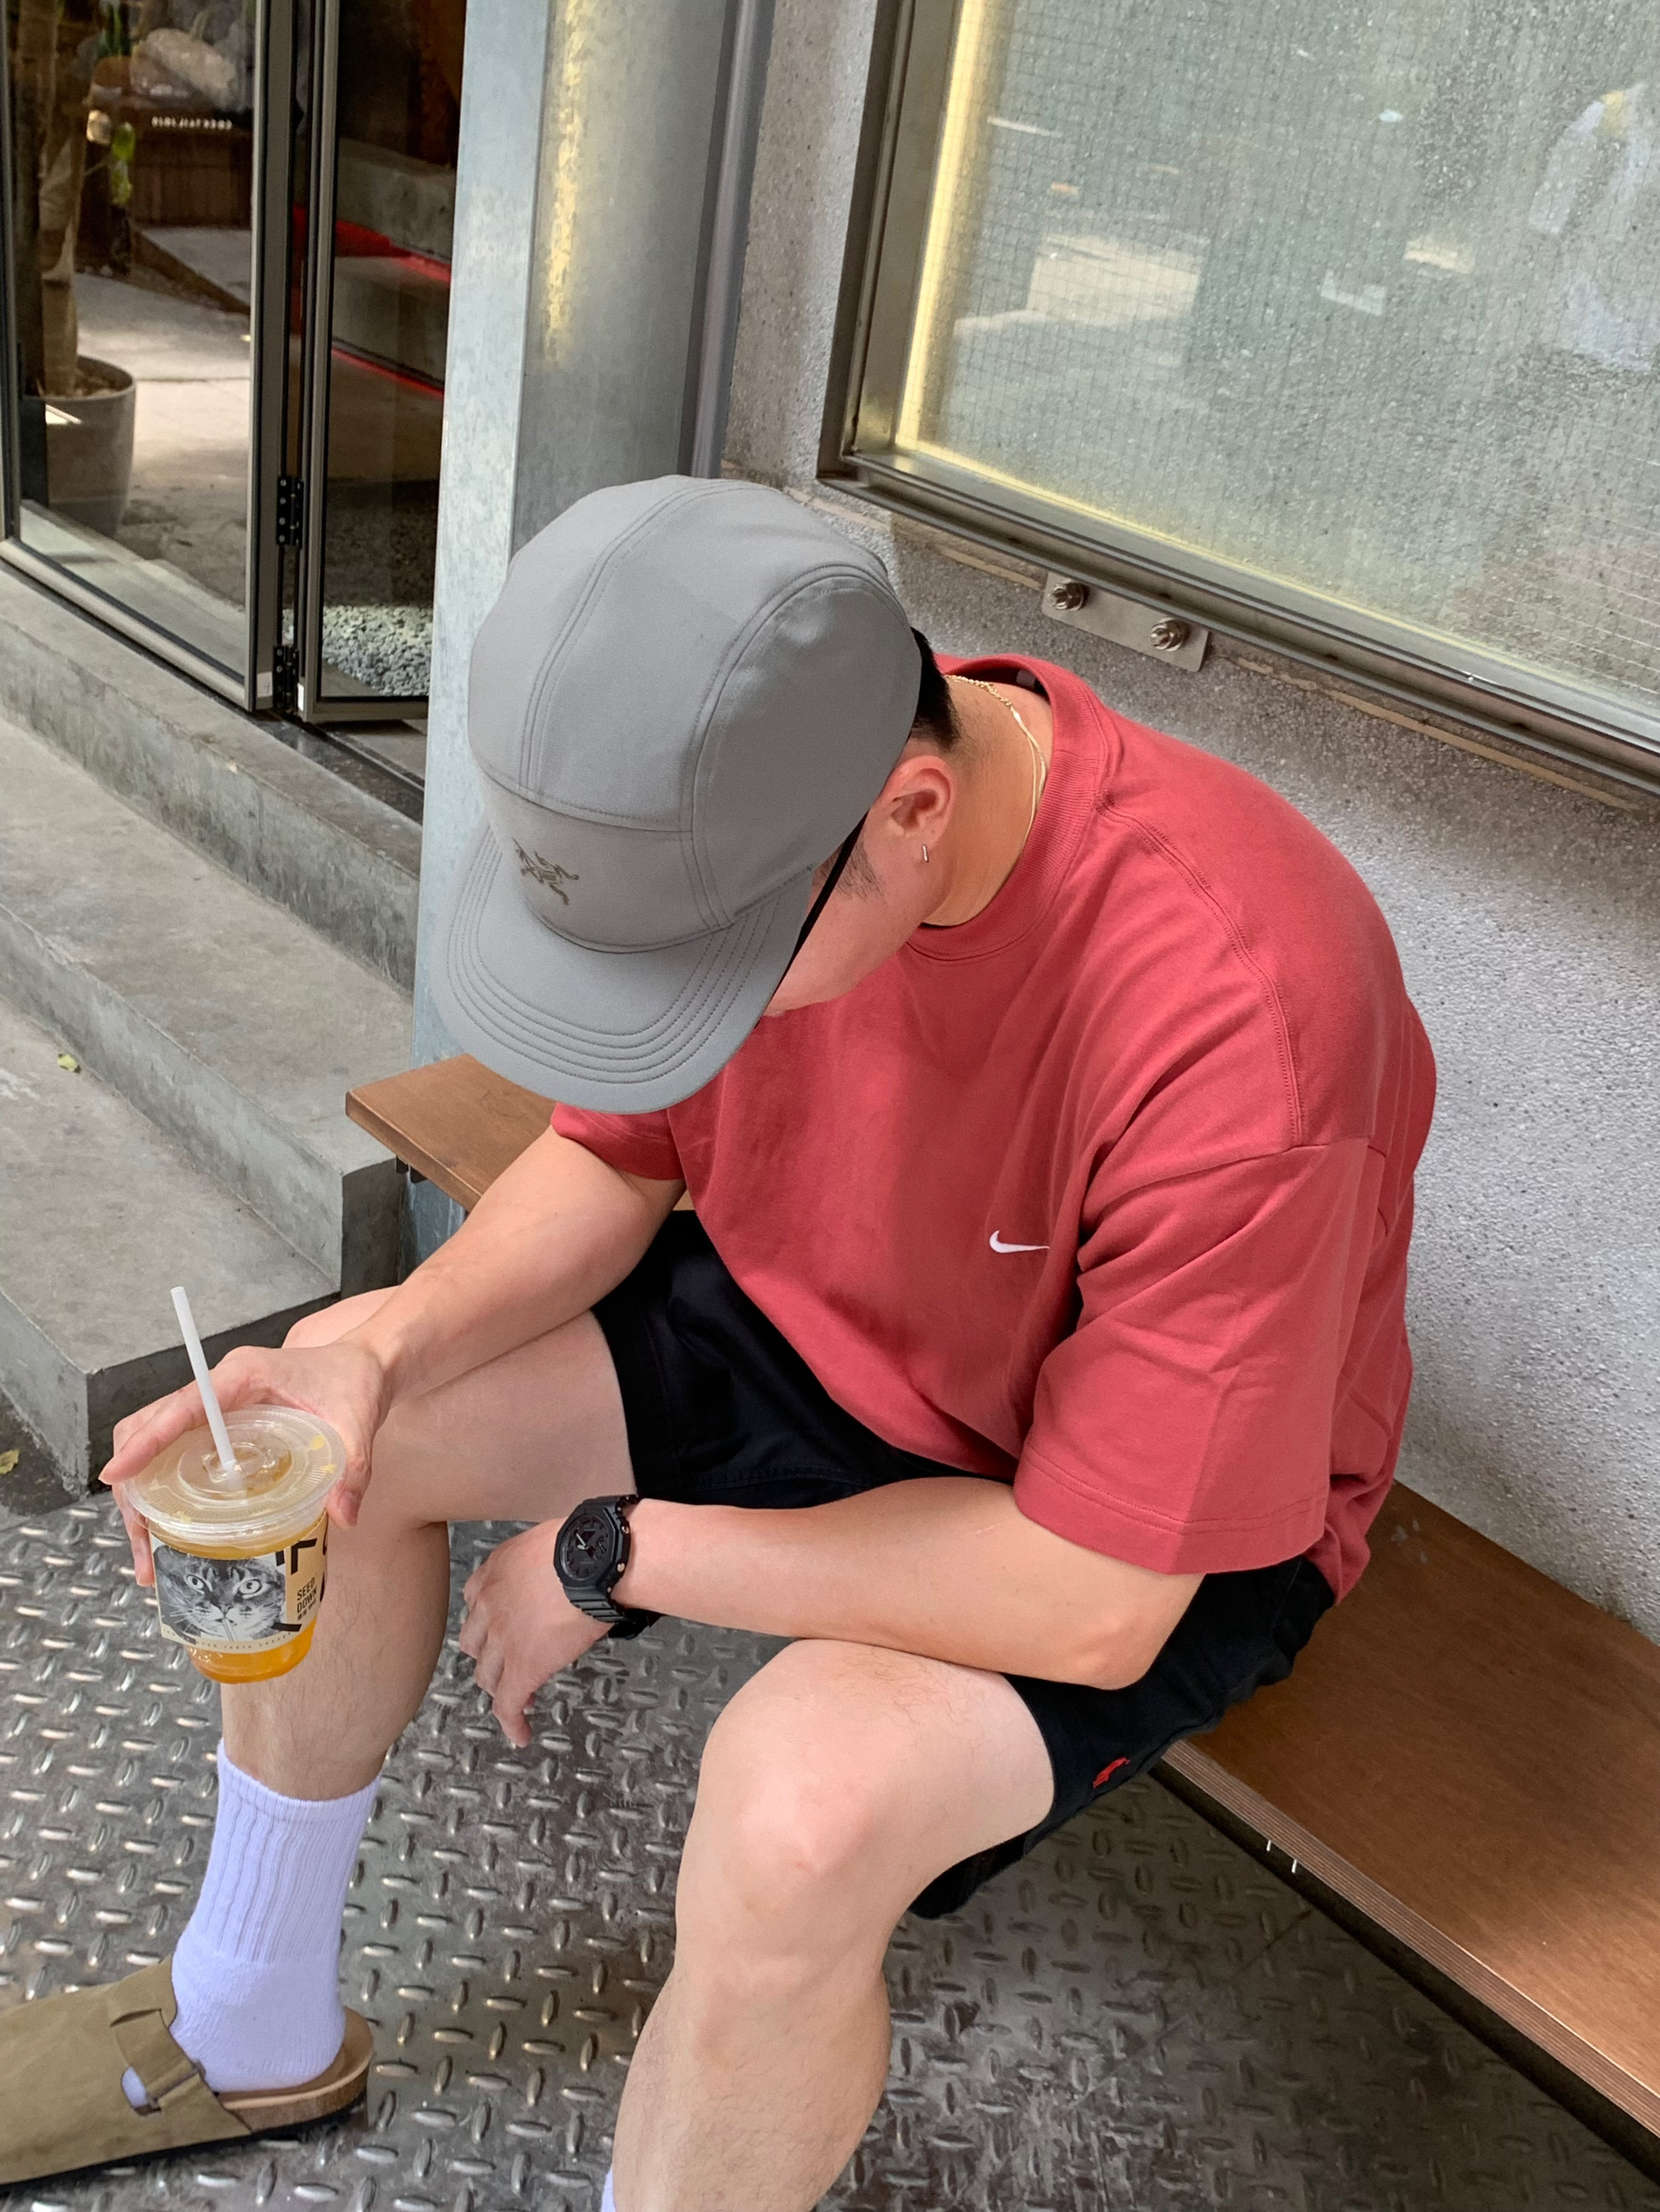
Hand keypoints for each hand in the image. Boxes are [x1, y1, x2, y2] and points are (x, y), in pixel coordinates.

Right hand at [101, 1337, 394, 1584]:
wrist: (365, 1363)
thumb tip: (344, 1517)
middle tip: (141, 1544)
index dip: (146, 1442)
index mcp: (242, 1376)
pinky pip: (173, 1453)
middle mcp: (218, 1388)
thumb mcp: (358, 1421)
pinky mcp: (219, 1425)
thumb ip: (354, 1466)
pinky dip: (160, 1490)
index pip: (182, 1407)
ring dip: (140, 1494)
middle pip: (148, 1428)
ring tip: (149, 1556)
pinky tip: (169, 1533)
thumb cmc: (355, 1380)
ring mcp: (214, 1407)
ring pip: (153, 1444)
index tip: (116, 1476)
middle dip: (133, 1485)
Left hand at [459, 1523, 609, 1746]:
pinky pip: (508, 1704)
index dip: (488, 1621)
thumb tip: (567, 1571)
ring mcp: (502, 1639)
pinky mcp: (523, 1667)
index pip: (475, 1602)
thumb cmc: (589, 1544)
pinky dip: (512, 1722)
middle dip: (489, 1656)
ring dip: (501, 1687)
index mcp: (496, 1570)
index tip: (500, 1630)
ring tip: (520, 1697)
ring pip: (488, 1676)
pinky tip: (521, 1734)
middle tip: (508, 1664)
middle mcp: (489, 1605)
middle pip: (475, 1642)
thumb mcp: (553, 1542)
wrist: (596, 1561)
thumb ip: (543, 1563)